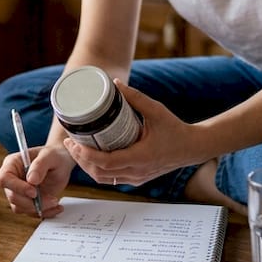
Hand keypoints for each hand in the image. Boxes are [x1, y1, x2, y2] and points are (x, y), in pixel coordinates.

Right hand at [0, 145, 73, 217]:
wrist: (61, 163)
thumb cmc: (54, 155)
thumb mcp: (50, 156)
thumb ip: (40, 165)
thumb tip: (31, 180)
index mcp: (12, 164)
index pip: (4, 178)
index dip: (17, 187)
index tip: (34, 192)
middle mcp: (12, 179)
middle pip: (12, 196)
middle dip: (31, 202)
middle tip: (51, 199)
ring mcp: (19, 192)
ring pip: (19, 207)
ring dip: (38, 208)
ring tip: (55, 201)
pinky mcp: (27, 201)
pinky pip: (30, 212)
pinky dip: (44, 212)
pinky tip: (56, 207)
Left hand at [63, 80, 205, 185]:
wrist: (192, 148)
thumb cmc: (176, 129)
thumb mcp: (156, 110)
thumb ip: (135, 97)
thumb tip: (114, 83)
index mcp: (140, 157)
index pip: (105, 162)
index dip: (85, 154)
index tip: (73, 142)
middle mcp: (136, 172)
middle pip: (99, 172)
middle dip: (80, 158)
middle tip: (69, 142)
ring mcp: (136, 178)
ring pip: (103, 178)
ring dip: (87, 166)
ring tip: (76, 148)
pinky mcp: (136, 178)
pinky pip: (111, 178)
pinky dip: (98, 169)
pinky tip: (91, 156)